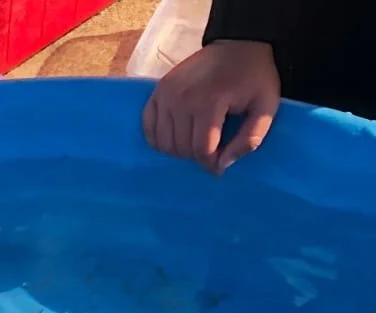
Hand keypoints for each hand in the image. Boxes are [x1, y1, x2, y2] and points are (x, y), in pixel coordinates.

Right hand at [143, 40, 279, 174]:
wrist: (238, 44)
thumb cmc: (255, 77)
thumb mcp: (266, 107)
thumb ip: (250, 139)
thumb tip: (222, 166)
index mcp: (210, 102)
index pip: (202, 150)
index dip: (212, 163)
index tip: (220, 164)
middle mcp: (183, 98)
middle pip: (181, 148)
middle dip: (197, 156)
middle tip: (211, 149)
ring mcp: (166, 94)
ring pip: (164, 142)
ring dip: (179, 150)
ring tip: (195, 142)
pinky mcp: (158, 91)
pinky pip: (149, 128)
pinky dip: (160, 138)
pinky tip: (176, 135)